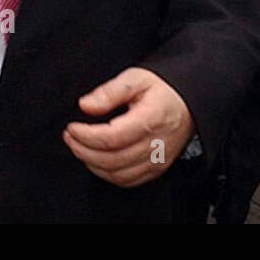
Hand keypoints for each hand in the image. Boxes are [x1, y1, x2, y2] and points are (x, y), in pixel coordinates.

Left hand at [63, 66, 193, 187]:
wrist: (189, 102)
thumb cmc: (164, 90)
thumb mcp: (137, 78)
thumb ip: (110, 91)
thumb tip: (86, 105)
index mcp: (152, 118)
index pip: (112, 137)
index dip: (86, 136)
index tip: (72, 127)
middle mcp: (156, 143)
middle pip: (112, 159)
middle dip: (83, 150)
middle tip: (70, 137)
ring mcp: (158, 159)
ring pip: (117, 174)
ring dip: (93, 164)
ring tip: (81, 147)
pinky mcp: (157, 169)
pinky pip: (127, 180)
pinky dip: (107, 174)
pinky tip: (97, 161)